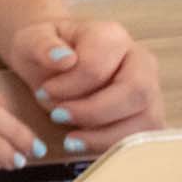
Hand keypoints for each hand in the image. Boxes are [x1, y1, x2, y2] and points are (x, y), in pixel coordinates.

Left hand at [6, 17, 164, 156]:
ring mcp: (151, 88)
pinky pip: (143, 137)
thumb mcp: (30, 40)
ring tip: (71, 137)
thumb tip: (63, 59)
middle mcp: (140, 60)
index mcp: (111, 36)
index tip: (44, 92)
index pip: (98, 67)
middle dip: (92, 112)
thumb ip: (42, 46)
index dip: (69, 86)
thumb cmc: (45, 49)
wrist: (55, 58)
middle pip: (134, 93)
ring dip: (104, 135)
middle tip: (58, 116)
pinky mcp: (149, 114)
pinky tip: (86, 143)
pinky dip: (114, 145)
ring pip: (145, 119)